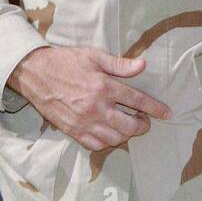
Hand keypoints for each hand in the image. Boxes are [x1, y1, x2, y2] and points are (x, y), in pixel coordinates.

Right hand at [7, 46, 170, 150]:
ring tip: (128, 126)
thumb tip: (142, 66)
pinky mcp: (73, 131)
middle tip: (144, 120)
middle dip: (143, 125)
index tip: (167, 113)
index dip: (156, 108)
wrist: (34, 73)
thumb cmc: (65, 61)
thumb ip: (118, 64)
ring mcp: (84, 122)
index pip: (138, 100)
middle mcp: (96, 107)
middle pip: (130, 125)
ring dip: (126, 134)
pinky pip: (96, 145)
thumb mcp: (93, 55)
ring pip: (115, 138)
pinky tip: (109, 133)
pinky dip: (107, 142)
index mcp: (103, 86)